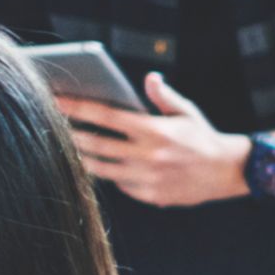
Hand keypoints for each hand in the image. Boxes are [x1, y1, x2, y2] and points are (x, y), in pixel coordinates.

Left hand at [66, 73, 256, 209]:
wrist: (227, 172)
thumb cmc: (202, 136)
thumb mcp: (187, 111)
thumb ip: (163, 95)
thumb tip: (149, 78)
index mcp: (154, 130)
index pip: (105, 116)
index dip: (77, 107)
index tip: (55, 100)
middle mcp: (147, 155)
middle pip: (95, 144)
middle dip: (68, 134)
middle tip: (47, 125)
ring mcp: (147, 178)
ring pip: (101, 169)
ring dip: (81, 157)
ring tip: (66, 147)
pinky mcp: (150, 196)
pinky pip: (120, 185)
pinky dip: (109, 175)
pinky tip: (99, 166)